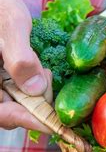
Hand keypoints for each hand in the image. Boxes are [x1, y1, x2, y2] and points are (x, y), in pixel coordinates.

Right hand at [0, 0, 51, 132]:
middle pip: (10, 112)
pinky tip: (43, 72)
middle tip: (49, 80)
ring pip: (16, 103)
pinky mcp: (3, 78)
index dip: (27, 121)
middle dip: (36, 105)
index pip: (2, 114)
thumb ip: (20, 58)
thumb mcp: (10, 27)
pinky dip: (34, 87)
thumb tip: (36, 89)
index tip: (55, 125)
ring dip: (36, 96)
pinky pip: (18, 92)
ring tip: (45, 72)